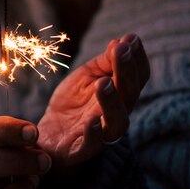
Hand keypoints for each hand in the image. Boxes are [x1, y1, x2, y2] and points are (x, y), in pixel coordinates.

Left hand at [37, 33, 148, 169]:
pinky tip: (92, 120)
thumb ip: (105, 62)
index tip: (132, 39)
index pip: (138, 76)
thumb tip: (121, 41)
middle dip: (126, 71)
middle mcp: (117, 113)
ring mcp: (102, 133)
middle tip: (120, 50)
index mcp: (121, 94)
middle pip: (129, 94)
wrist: (51, 134)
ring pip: (117, 121)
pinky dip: (94, 134)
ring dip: (112, 101)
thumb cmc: (75, 101)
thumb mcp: (88, 76)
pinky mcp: (82, 149)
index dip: (137, 58)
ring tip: (104, 83)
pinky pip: (92, 145)